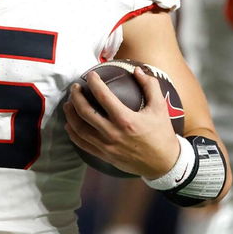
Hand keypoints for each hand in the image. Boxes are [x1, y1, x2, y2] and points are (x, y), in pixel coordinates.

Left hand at [63, 67, 178, 179]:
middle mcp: (113, 133)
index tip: (90, 75)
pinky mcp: (104, 155)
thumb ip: (149, 86)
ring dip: (70, 114)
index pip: (103, 96)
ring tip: (68, 103)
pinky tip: (70, 125)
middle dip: (76, 97)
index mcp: (126, 120)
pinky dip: (73, 133)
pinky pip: (82, 144)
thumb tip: (137, 70)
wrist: (164, 163)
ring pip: (79, 129)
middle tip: (75, 87)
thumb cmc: (162, 134)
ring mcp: (106, 146)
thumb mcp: (160, 107)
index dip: (94, 83)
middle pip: (85, 112)